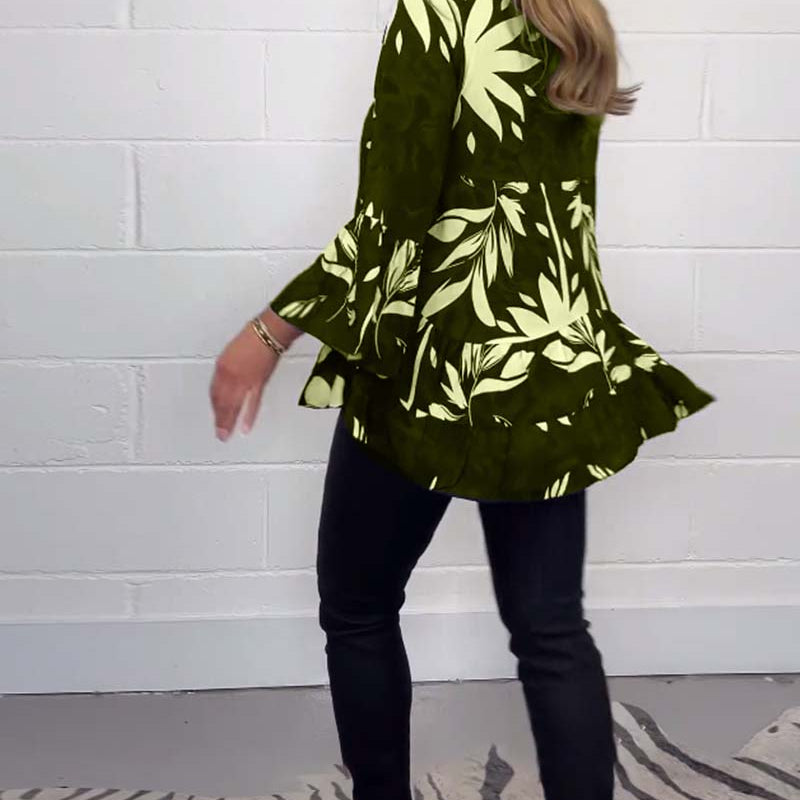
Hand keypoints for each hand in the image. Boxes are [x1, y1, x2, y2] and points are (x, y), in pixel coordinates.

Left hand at [209, 321, 282, 440]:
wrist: (268, 332)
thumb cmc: (252, 337)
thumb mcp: (231, 351)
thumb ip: (228, 369)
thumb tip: (228, 381)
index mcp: (221, 367)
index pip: (214, 391)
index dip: (215, 405)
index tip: (216, 414)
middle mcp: (229, 376)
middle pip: (221, 402)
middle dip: (219, 419)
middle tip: (219, 432)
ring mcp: (244, 381)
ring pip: (233, 406)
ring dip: (229, 422)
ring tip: (226, 435)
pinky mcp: (258, 384)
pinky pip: (252, 404)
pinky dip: (248, 417)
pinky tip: (245, 428)